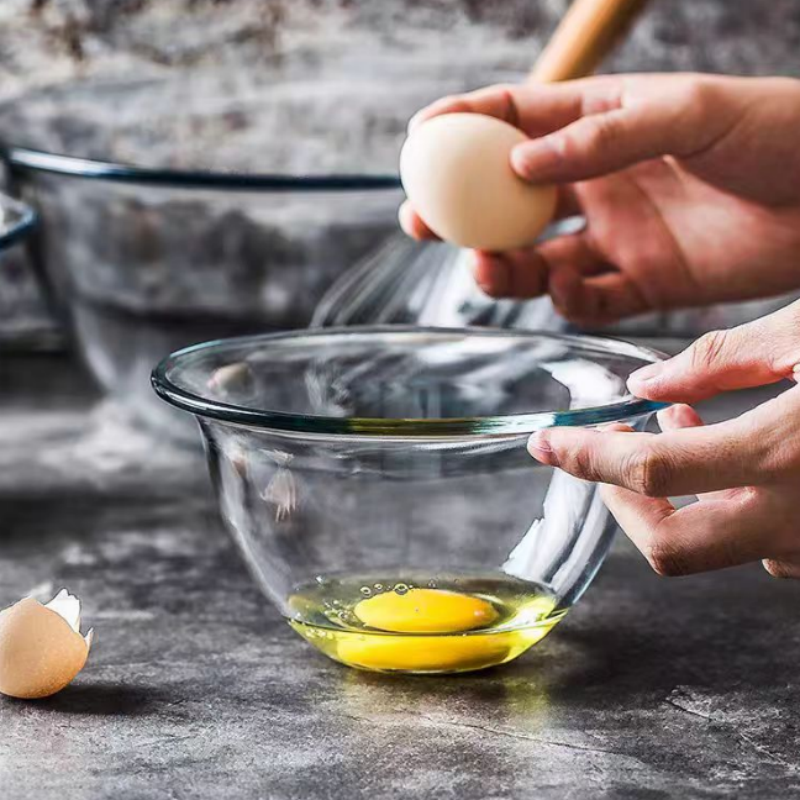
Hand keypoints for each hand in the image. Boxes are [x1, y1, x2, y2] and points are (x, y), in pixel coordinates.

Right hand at [400, 74, 799, 325]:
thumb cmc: (775, 132)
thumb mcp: (691, 112)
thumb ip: (605, 138)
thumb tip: (519, 161)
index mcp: (603, 126)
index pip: (517, 119)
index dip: (462, 126)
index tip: (417, 142)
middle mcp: (600, 182)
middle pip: (508, 200)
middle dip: (459, 212)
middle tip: (422, 224)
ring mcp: (618, 236)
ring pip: (537, 259)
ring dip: (503, 266)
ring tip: (484, 267)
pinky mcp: (642, 284)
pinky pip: (586, 299)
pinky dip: (565, 301)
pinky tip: (563, 290)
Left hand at [527, 301, 799, 576]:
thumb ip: (724, 360)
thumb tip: (647, 384)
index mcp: (787, 455)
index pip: (653, 471)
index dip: (587, 457)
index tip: (545, 444)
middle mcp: (799, 521)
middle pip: (669, 546)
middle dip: (621, 502)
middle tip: (608, 451)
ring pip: (714, 548)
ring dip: (676, 498)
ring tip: (678, 425)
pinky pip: (759, 544)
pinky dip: (727, 505)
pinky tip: (737, 453)